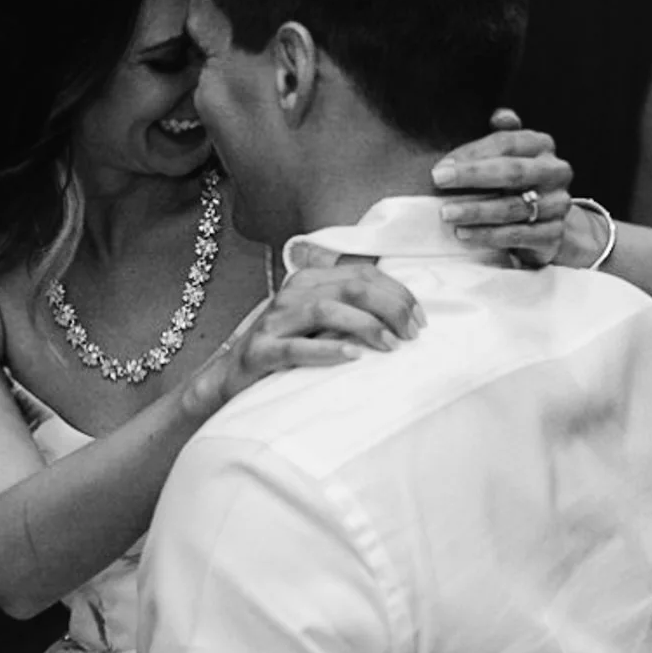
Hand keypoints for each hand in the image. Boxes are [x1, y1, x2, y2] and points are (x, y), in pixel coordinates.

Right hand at [179, 262, 422, 419]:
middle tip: (412, 334)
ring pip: (326, 309)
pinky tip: (353, 356)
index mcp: (309, 280)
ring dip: (366, 325)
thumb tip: (401, 311)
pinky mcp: (261, 351)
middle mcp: (291, 294)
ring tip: (391, 345)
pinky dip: (328, 350)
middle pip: (351, 288)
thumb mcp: (318, 323)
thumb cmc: (285, 350)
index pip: (363, 274)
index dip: (398, 293)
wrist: (231, 378)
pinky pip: (297, 348)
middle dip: (390, 308)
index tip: (420, 319)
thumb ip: (349, 309)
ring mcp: (274, 322)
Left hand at [429, 108, 574, 264]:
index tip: (442, 165)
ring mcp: (558, 204)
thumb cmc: (517, 181)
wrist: (547, 221)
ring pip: (513, 207)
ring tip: (447, 214)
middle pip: (512, 172)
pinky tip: (465, 235)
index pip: (507, 143)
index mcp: (541, 145)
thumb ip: (503, 133)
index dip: (473, 153)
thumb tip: (499, 116)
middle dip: (472, 176)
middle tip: (439, 180)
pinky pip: (518, 235)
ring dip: (476, 211)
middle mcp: (555, 172)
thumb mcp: (511, 153)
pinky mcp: (553, 234)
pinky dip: (489, 236)